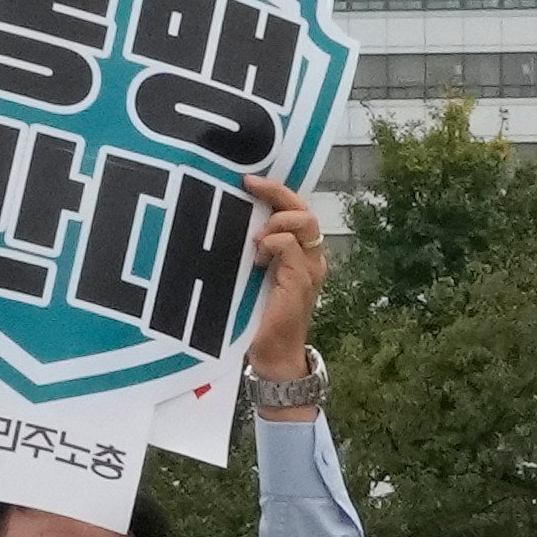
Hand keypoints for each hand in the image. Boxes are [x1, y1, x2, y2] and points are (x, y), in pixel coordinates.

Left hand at [241, 175, 328, 384]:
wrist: (271, 356)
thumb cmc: (257, 318)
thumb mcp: (251, 274)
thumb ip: (251, 249)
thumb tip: (226, 216)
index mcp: (299, 253)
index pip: (296, 209)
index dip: (276, 190)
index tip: (247, 180)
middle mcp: (310, 258)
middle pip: (304, 209)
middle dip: (278, 193)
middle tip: (249, 186)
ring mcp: (309, 269)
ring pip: (304, 223)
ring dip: (276, 222)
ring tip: (255, 239)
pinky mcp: (301, 282)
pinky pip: (291, 247)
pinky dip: (274, 243)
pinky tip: (257, 255)